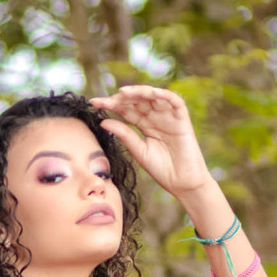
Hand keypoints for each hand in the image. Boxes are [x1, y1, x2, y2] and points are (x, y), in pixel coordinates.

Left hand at [89, 86, 211, 198]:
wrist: (183, 184)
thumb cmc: (163, 170)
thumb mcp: (139, 151)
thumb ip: (124, 135)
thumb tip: (103, 122)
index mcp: (145, 125)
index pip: (126, 109)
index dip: (111, 105)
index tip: (93, 103)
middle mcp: (156, 117)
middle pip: (137, 100)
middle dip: (121, 98)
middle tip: (105, 100)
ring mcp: (169, 116)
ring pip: (153, 97)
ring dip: (139, 92)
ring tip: (123, 93)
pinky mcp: (182, 119)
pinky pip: (174, 101)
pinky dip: (164, 95)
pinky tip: (151, 93)